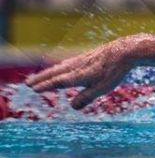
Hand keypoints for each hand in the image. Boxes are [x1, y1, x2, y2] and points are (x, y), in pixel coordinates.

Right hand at [26, 35, 145, 108]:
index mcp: (78, 75)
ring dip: (47, 73)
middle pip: (54, 73)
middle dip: (41, 79)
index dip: (45, 86)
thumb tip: (72, 107)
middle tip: (27, 84)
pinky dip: (58, 67)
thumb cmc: (114, 71)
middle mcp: (76, 66)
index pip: (57, 82)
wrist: (125, 50)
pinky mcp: (86, 57)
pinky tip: (60, 68)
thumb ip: (86, 98)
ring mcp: (81, 60)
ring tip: (39, 78)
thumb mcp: (102, 88)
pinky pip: (67, 63)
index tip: (33, 89)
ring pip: (60, 67)